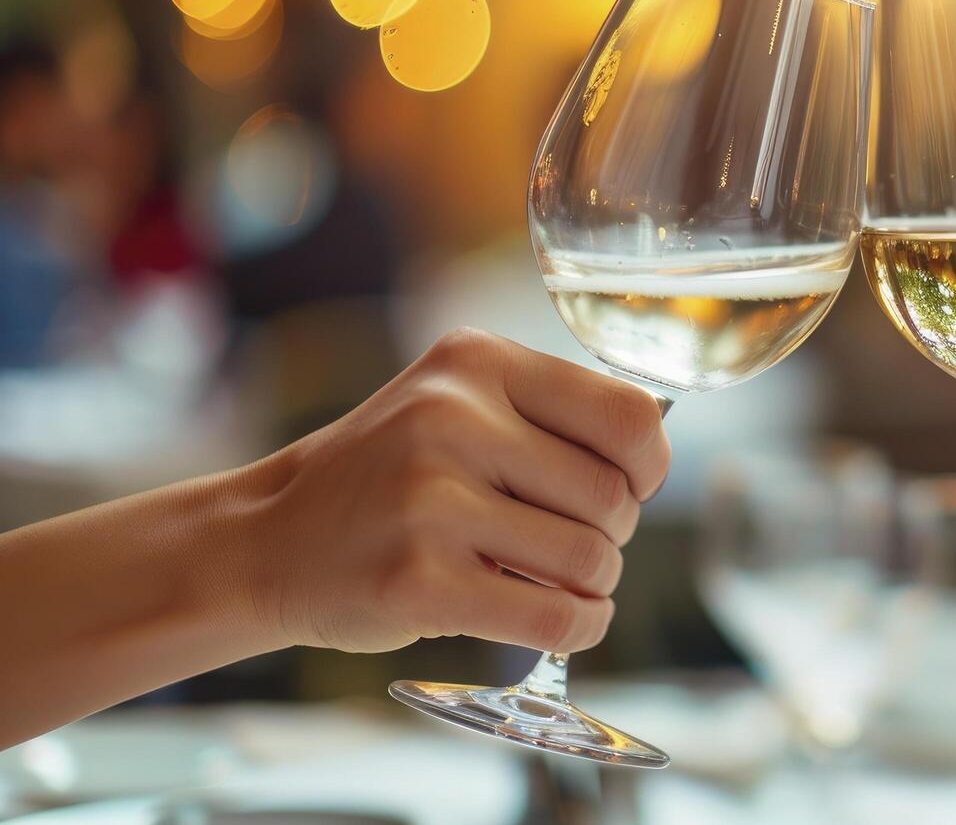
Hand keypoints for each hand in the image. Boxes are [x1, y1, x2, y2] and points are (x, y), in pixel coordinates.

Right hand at [235, 328, 669, 653]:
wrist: (269, 538)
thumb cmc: (390, 476)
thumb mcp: (456, 402)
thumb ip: (549, 414)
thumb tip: (652, 458)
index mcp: (476, 363)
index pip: (626, 414)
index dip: (649, 464)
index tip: (631, 487)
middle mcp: (451, 419)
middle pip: (613, 496)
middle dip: (613, 532)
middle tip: (574, 541)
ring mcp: (431, 501)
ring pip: (589, 559)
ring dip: (593, 584)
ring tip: (556, 579)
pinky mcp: (419, 581)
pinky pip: (552, 617)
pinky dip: (577, 627)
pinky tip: (566, 619)